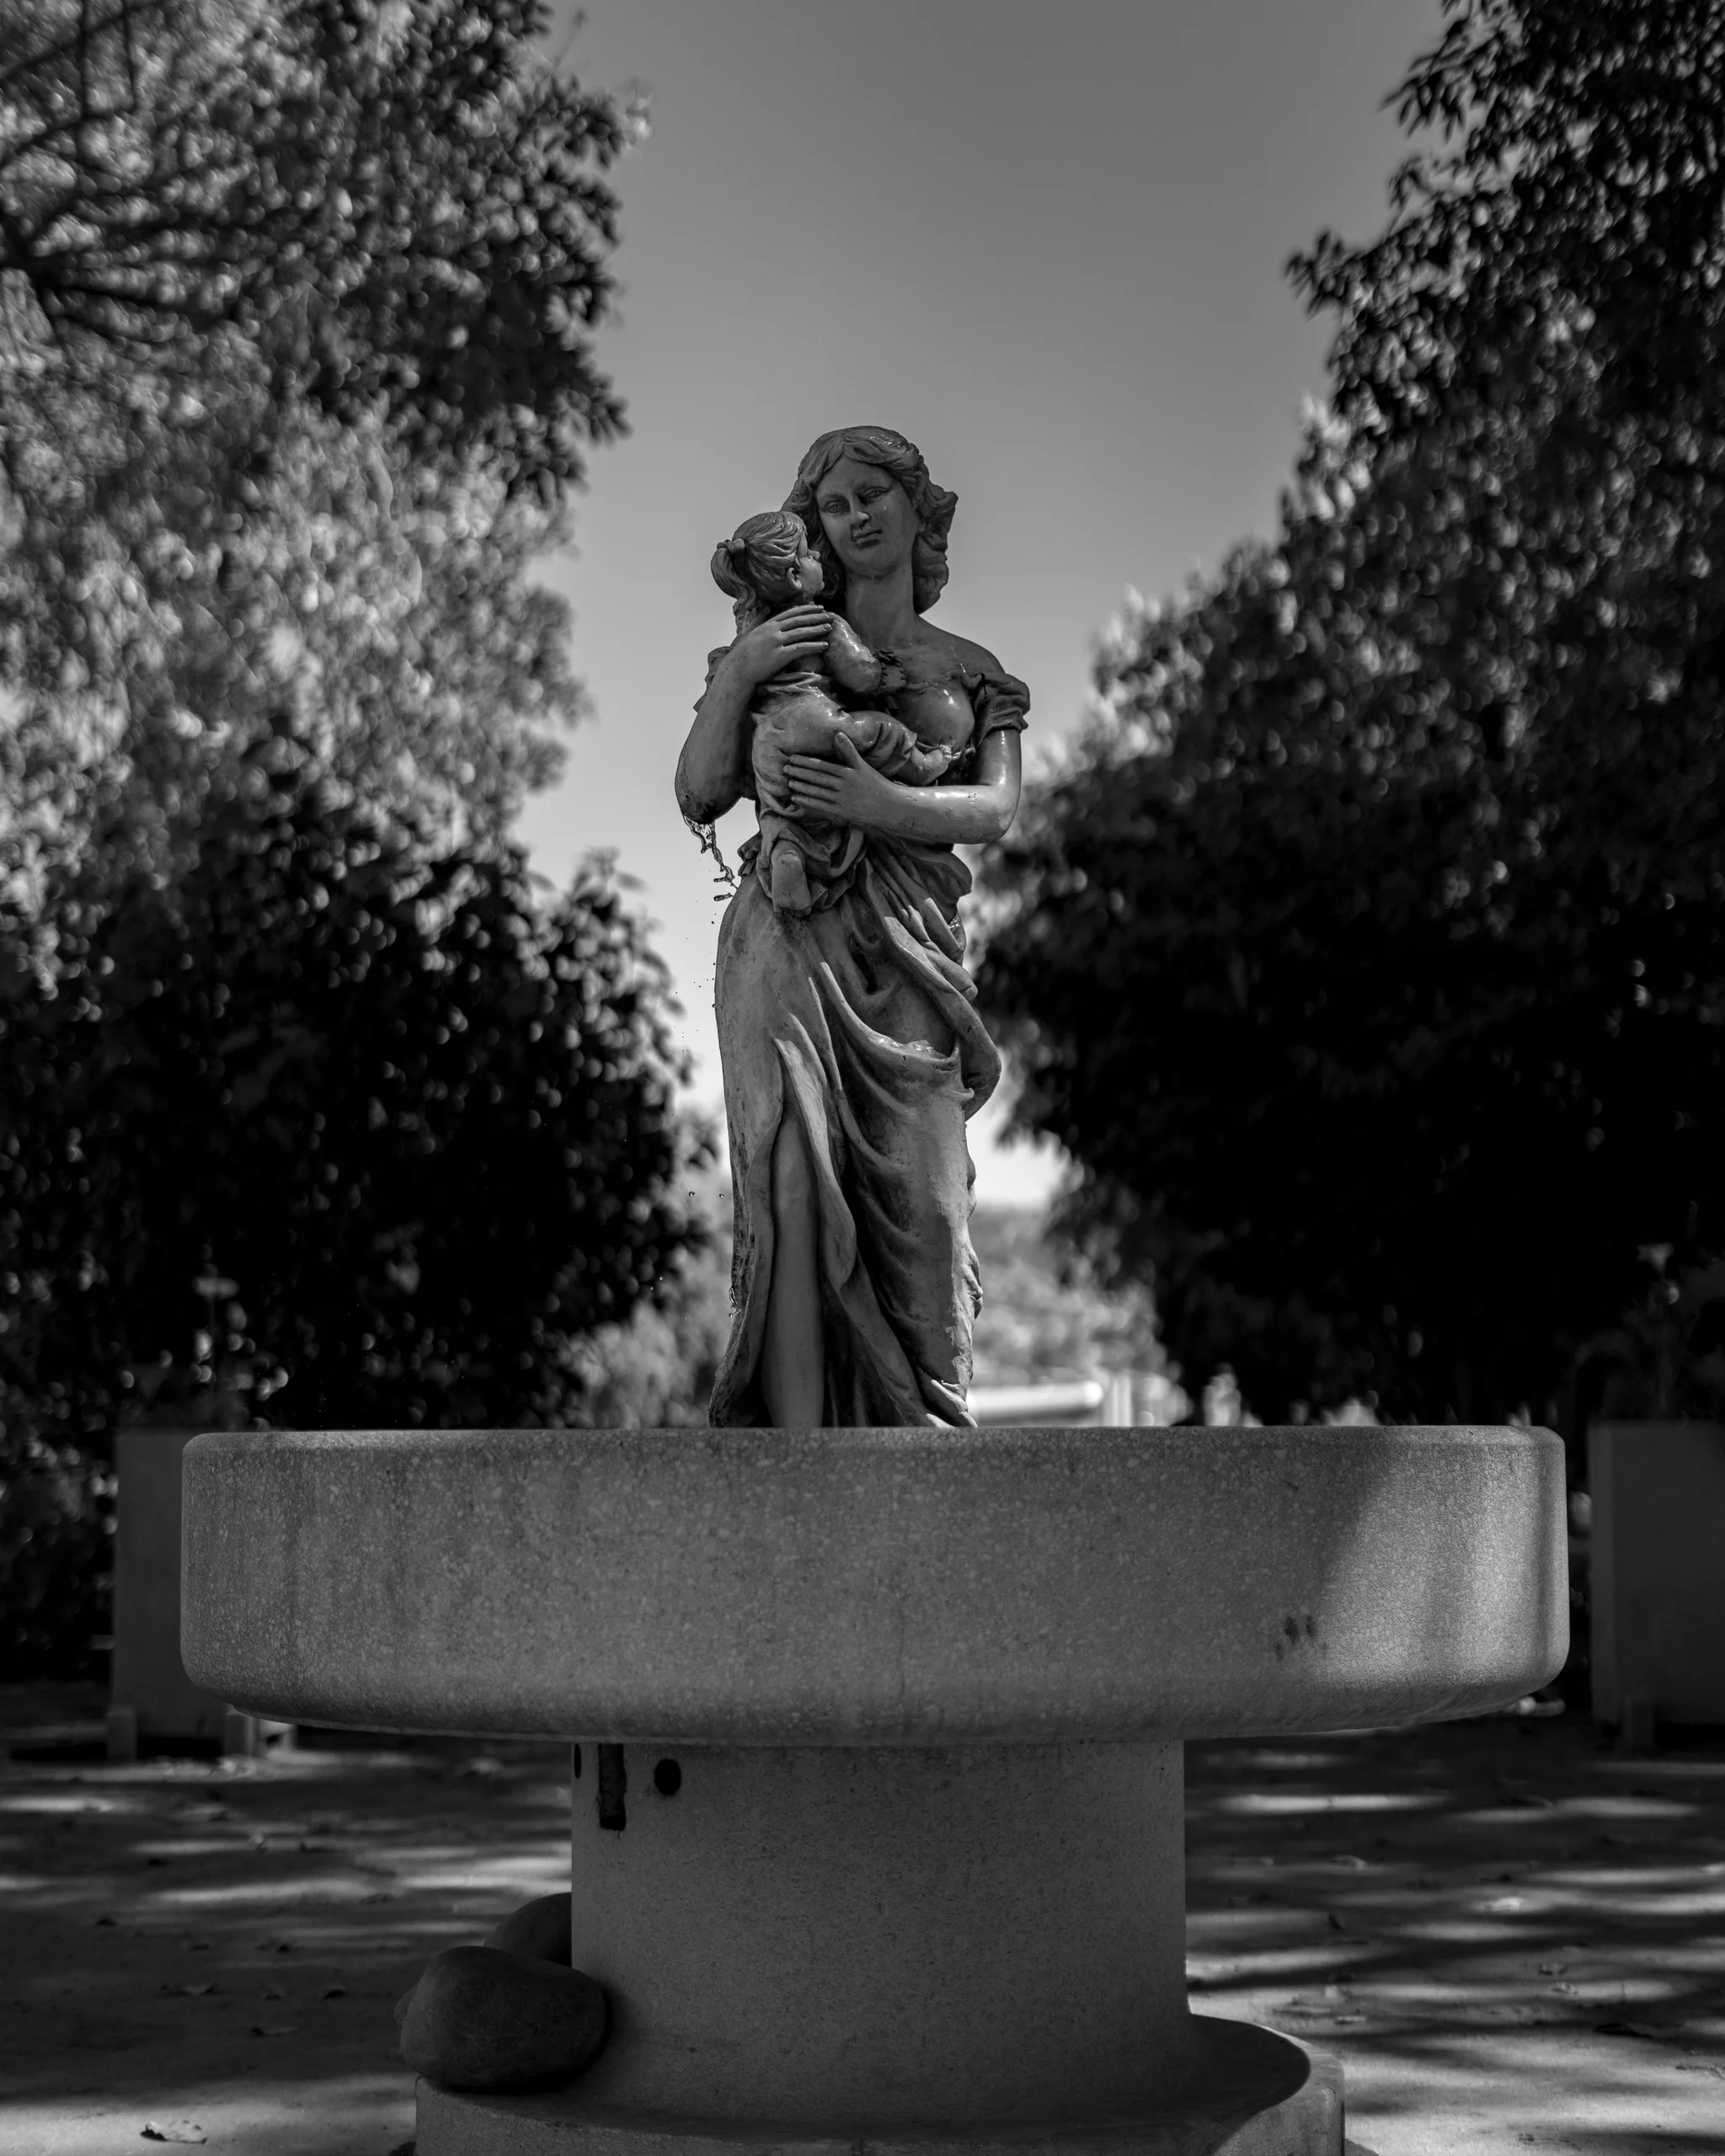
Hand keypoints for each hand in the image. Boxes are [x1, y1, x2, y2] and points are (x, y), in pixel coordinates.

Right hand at [725, 605, 831, 688]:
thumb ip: (761, 624)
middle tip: (830, 615)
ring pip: (801, 632)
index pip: (791, 613)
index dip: (806, 609)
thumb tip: (767, 616)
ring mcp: (776, 642)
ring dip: (817, 629)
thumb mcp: (752, 635)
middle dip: (816, 616)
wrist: (737, 670)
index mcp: (767, 625)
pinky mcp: (779, 656)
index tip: (818, 607)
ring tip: (829, 627)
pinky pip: (800, 649)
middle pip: (799, 620)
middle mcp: (772, 631)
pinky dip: (813, 646)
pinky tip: (824, 645)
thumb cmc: (743, 656)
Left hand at [784, 734, 899, 831]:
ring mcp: (842, 799)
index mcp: (847, 772)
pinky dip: (807, 802)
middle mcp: (843, 785)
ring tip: (789, 782)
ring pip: (817, 792)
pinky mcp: (842, 812)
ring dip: (801, 787)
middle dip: (799, 773)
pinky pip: (820, 806)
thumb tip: (837, 734)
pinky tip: (796, 798)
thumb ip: (848, 750)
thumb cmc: (875, 783)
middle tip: (785, 768)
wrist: (889, 806)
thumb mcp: (862, 765)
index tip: (792, 758)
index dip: (805, 762)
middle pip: (817, 778)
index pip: (822, 765)